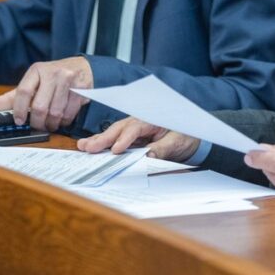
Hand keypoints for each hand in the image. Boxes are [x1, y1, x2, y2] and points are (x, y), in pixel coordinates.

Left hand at [0, 56, 92, 131]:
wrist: (82, 67)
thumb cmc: (54, 77)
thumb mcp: (33, 82)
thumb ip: (12, 96)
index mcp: (36, 70)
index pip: (23, 92)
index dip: (19, 110)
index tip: (19, 120)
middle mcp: (52, 73)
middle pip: (40, 106)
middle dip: (37, 122)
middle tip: (37, 125)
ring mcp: (68, 80)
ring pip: (55, 112)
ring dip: (51, 124)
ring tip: (50, 123)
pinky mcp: (81, 89)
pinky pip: (69, 113)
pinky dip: (64, 121)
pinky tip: (62, 118)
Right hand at [77, 117, 200, 161]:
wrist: (190, 137)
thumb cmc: (185, 137)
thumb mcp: (178, 142)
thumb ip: (163, 148)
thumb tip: (149, 155)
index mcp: (152, 119)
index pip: (136, 128)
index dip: (125, 139)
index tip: (116, 150)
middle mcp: (140, 121)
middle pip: (119, 128)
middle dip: (103, 138)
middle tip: (89, 147)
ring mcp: (134, 129)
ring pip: (114, 133)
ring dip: (99, 140)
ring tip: (84, 146)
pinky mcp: (132, 138)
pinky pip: (116, 140)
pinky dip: (103, 144)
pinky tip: (90, 148)